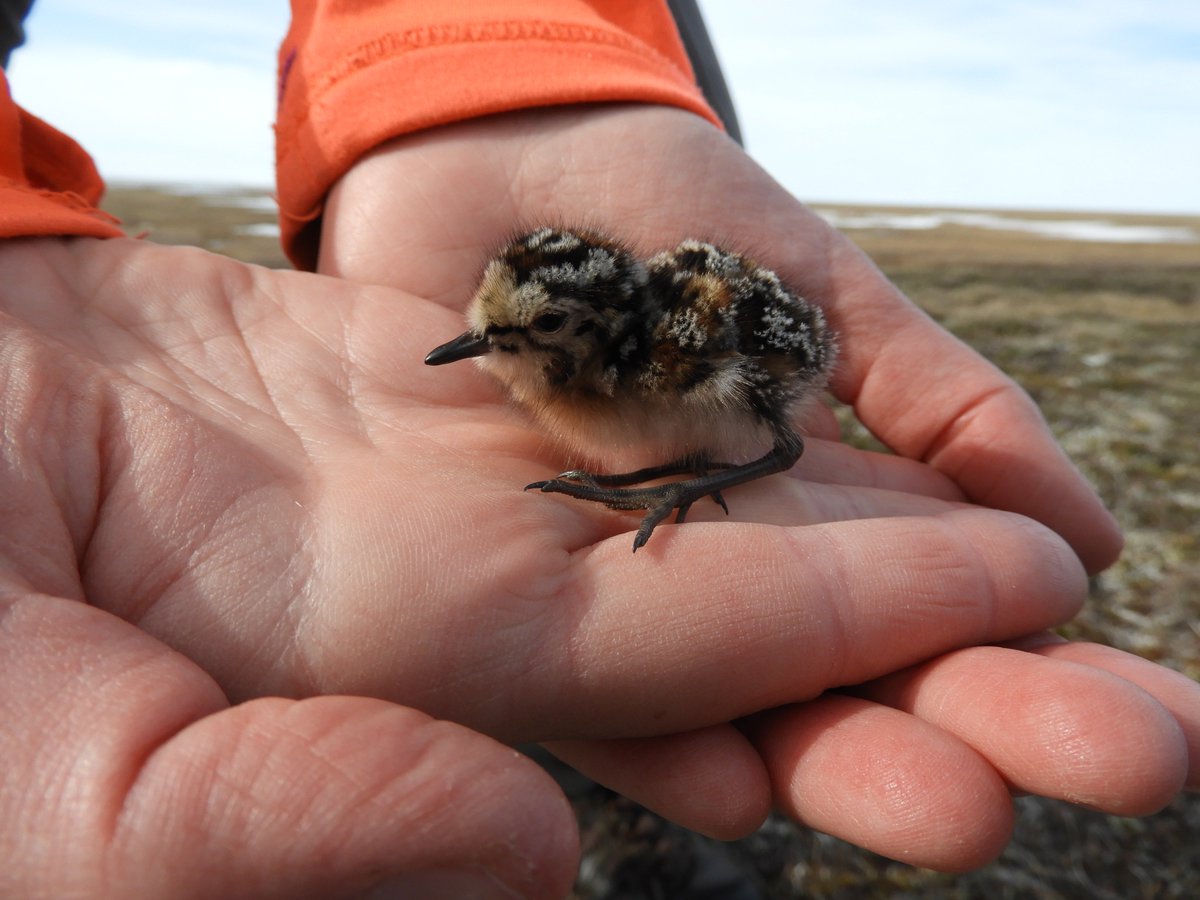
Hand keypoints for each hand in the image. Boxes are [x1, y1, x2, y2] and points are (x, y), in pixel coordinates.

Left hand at [315, 105, 1197, 867]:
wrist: (492, 160)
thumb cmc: (661, 218)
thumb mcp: (820, 289)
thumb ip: (942, 403)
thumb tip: (1090, 541)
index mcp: (812, 509)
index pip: (936, 617)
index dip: (1035, 671)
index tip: (1151, 731)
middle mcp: (726, 570)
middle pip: (853, 679)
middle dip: (971, 729)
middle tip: (1114, 773)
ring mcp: (619, 587)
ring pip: (735, 706)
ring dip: (842, 761)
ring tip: (955, 809)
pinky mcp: (504, 597)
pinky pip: (577, 687)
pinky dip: (650, 742)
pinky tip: (733, 787)